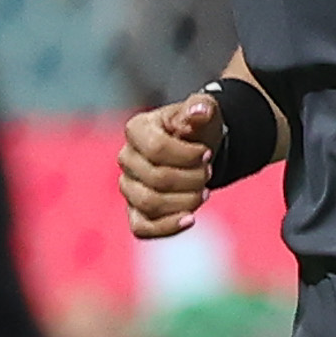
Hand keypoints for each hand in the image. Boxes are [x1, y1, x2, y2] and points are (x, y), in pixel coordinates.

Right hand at [120, 93, 217, 239]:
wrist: (199, 150)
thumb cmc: (197, 129)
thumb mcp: (203, 112)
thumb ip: (201, 108)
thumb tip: (199, 111)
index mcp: (136, 130)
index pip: (157, 149)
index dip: (187, 155)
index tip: (207, 153)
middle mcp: (126, 158)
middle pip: (157, 179)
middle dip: (192, 179)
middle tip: (209, 172)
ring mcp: (128, 186)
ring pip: (150, 204)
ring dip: (186, 200)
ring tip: (204, 191)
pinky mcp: (136, 210)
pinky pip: (142, 228)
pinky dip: (167, 227)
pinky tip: (191, 219)